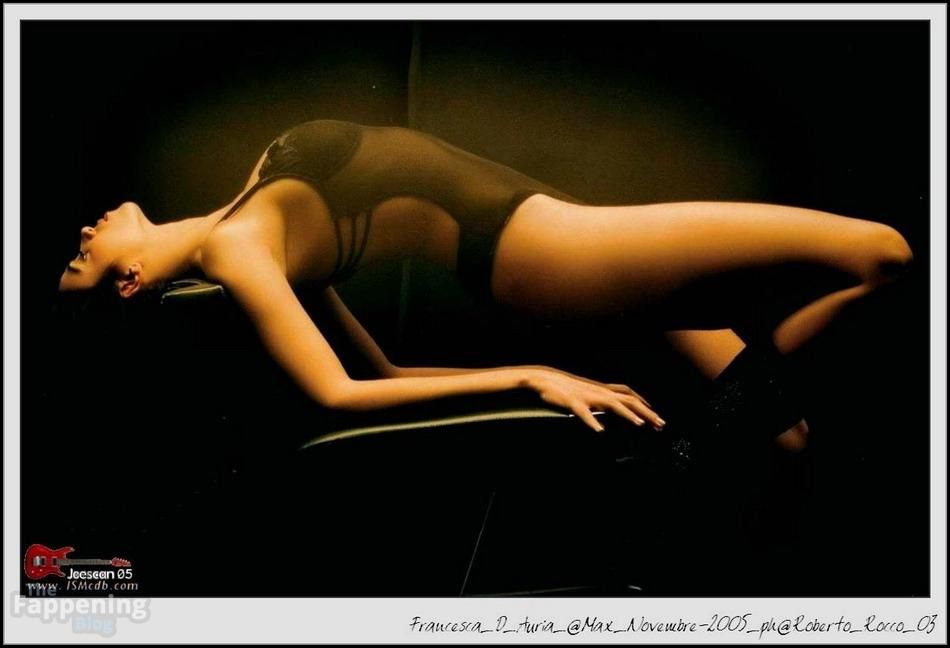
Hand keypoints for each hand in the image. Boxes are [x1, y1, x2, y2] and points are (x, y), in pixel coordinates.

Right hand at [524, 368, 665, 433]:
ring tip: (640, 424)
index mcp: (602, 390)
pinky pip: (584, 413)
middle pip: (628, 400)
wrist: (546, 379)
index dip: (645, 405)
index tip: (657, 417)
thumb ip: (601, 398)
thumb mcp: (588, 392)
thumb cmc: (566, 388)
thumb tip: (613, 405)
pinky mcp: (573, 402)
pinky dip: (592, 422)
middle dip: (646, 412)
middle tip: (660, 425)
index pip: (630, 396)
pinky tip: (599, 431)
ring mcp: (588, 397)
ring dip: (627, 414)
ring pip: (612, 404)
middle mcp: (599, 392)